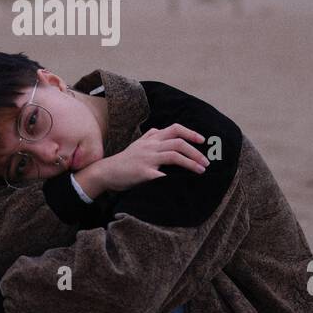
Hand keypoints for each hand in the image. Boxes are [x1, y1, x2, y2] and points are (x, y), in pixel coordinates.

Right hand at [86, 124, 209, 192]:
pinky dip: (173, 178)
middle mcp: (150, 146)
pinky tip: (183, 183)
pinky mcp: (143, 172)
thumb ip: (149, 137)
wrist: (106, 172)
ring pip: (174, 156)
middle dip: (196, 152)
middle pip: (178, 143)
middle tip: (206, 162)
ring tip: (201, 171)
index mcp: (151, 139)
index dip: (191, 133)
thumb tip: (160, 130)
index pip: (175, 129)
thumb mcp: (137, 144)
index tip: (203, 141)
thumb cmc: (124, 161)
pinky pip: (161, 174)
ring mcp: (147, 159)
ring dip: (191, 163)